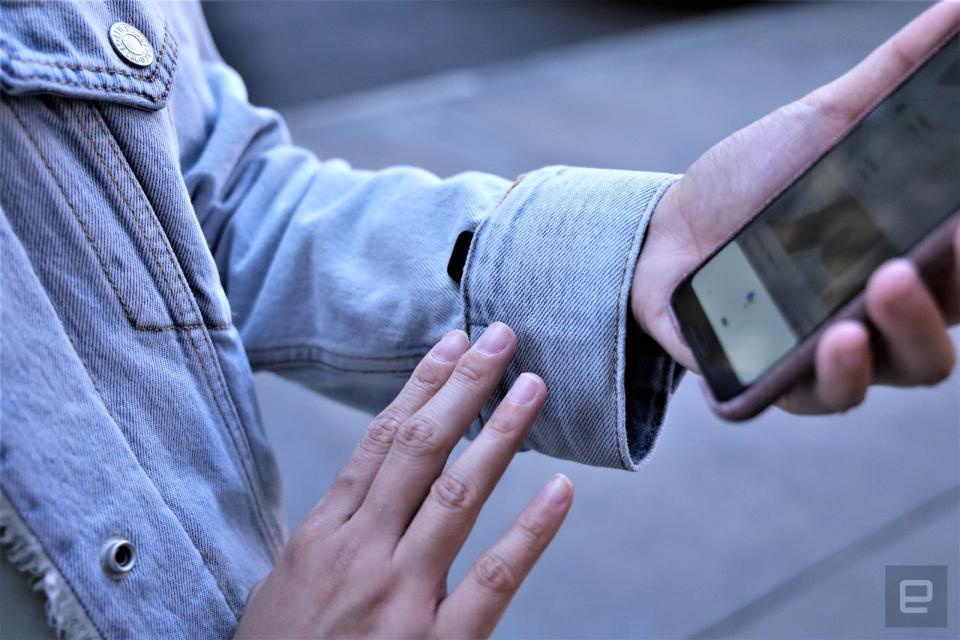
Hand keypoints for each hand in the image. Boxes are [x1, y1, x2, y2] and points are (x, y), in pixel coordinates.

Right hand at [235, 323, 571, 638]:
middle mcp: (362, 553)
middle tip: (500, 340)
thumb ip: (320, 540)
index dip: (420, 386)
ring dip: (496, 434)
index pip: (379, 440)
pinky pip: (493, 579)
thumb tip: (352, 502)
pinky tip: (559, 491)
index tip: (451, 346)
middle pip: (418, 449)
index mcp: (322, 536)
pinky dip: (530, 532)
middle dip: (461, 386)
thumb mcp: (280, 590)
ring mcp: (401, 597)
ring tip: (529, 388)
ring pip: (454, 494)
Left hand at [631, 2, 959, 413]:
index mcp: (905, 265)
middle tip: (901, 268)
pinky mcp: (761, 381)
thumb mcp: (823, 124)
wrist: (666, 226)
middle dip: (927, 312)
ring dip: (875, 354)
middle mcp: (874, 321)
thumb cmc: (755, 182)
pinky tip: (800, 351)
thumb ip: (893, 79)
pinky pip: (794, 399)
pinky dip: (806, 382)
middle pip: (933, 345)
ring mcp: (818, 358)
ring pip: (876, 380)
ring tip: (856, 313)